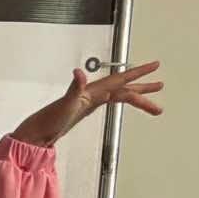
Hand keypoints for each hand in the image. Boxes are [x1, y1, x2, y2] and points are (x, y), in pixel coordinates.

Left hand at [12, 59, 163, 147]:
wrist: (38, 133)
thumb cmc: (50, 120)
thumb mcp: (66, 104)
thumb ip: (75, 88)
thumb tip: (79, 72)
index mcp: (93, 91)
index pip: (121, 79)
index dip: (138, 72)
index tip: (155, 65)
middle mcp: (93, 93)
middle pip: (124, 88)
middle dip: (143, 86)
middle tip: (161, 84)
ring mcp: (90, 100)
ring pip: (119, 96)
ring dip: (137, 98)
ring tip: (154, 105)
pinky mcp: (86, 108)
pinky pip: (111, 101)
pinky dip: (122, 101)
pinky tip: (127, 102)